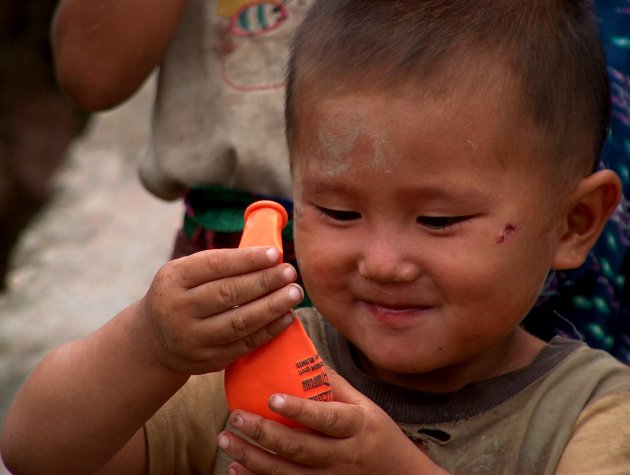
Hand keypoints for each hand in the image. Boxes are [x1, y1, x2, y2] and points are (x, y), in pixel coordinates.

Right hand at [138, 247, 302, 374]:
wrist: (154, 341)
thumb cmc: (181, 295)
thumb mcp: (184, 273)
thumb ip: (218, 264)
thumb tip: (268, 254)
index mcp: (174, 279)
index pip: (214, 265)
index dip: (247, 260)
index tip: (274, 254)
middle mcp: (178, 309)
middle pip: (228, 293)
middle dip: (264, 282)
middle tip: (290, 272)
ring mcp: (192, 338)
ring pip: (239, 322)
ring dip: (272, 307)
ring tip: (294, 293)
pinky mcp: (207, 361)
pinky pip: (244, 345)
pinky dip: (269, 331)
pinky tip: (286, 316)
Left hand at [217, 370, 447, 473]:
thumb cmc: (376, 432)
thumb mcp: (364, 405)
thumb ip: (334, 384)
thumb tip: (305, 355)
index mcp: (355, 427)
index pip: (326, 419)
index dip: (299, 411)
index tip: (272, 397)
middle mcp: (342, 456)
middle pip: (300, 448)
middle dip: (265, 433)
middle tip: (236, 416)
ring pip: (287, 473)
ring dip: (253, 458)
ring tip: (226, 438)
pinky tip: (234, 468)